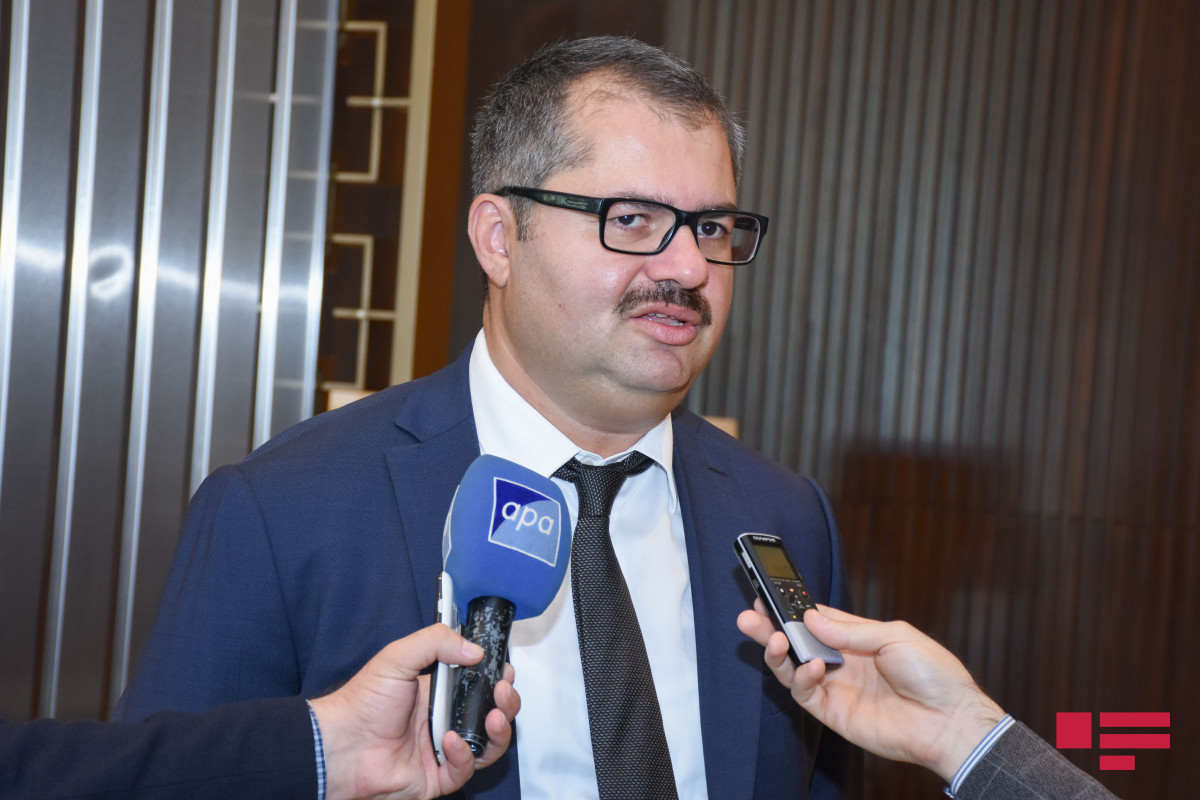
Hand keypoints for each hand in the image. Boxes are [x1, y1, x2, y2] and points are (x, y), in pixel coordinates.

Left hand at [310, 623, 519, 799]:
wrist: (341, 746)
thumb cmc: (363, 703)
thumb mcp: (398, 657)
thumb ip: (436, 642)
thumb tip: (475, 649)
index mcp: (439, 691)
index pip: (480, 683)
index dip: (497, 678)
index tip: (505, 671)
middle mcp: (445, 719)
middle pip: (492, 713)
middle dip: (507, 702)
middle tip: (503, 692)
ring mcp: (443, 749)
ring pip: (488, 744)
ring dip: (498, 730)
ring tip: (494, 717)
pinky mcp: (438, 776)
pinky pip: (465, 769)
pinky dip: (464, 755)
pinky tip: (450, 742)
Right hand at [737, 603, 1003, 781]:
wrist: (951, 721)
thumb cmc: (934, 674)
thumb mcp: (894, 636)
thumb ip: (850, 630)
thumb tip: (811, 619)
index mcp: (857, 639)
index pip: (816, 620)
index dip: (792, 609)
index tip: (769, 595)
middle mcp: (842, 662)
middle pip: (797, 643)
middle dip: (770, 629)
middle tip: (748, 616)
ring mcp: (836, 687)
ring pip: (793, 668)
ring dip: (777, 652)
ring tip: (772, 638)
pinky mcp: (834, 713)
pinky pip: (805, 694)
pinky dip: (801, 678)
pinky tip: (812, 667)